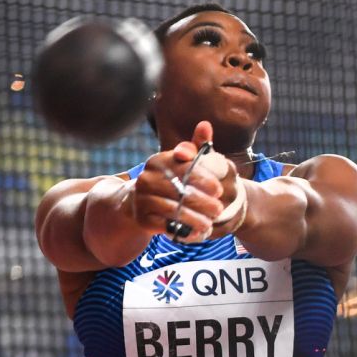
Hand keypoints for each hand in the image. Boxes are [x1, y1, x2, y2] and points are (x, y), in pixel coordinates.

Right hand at [130, 121, 224, 240]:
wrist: (137, 202)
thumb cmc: (169, 179)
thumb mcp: (182, 162)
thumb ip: (196, 146)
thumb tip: (206, 124)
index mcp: (158, 161)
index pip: (183, 169)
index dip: (203, 179)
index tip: (218, 189)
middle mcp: (147, 179)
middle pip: (179, 191)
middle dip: (203, 201)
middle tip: (218, 208)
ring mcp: (141, 199)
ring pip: (173, 210)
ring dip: (195, 218)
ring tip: (210, 222)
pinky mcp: (142, 219)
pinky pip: (165, 225)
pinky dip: (183, 229)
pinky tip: (197, 231)